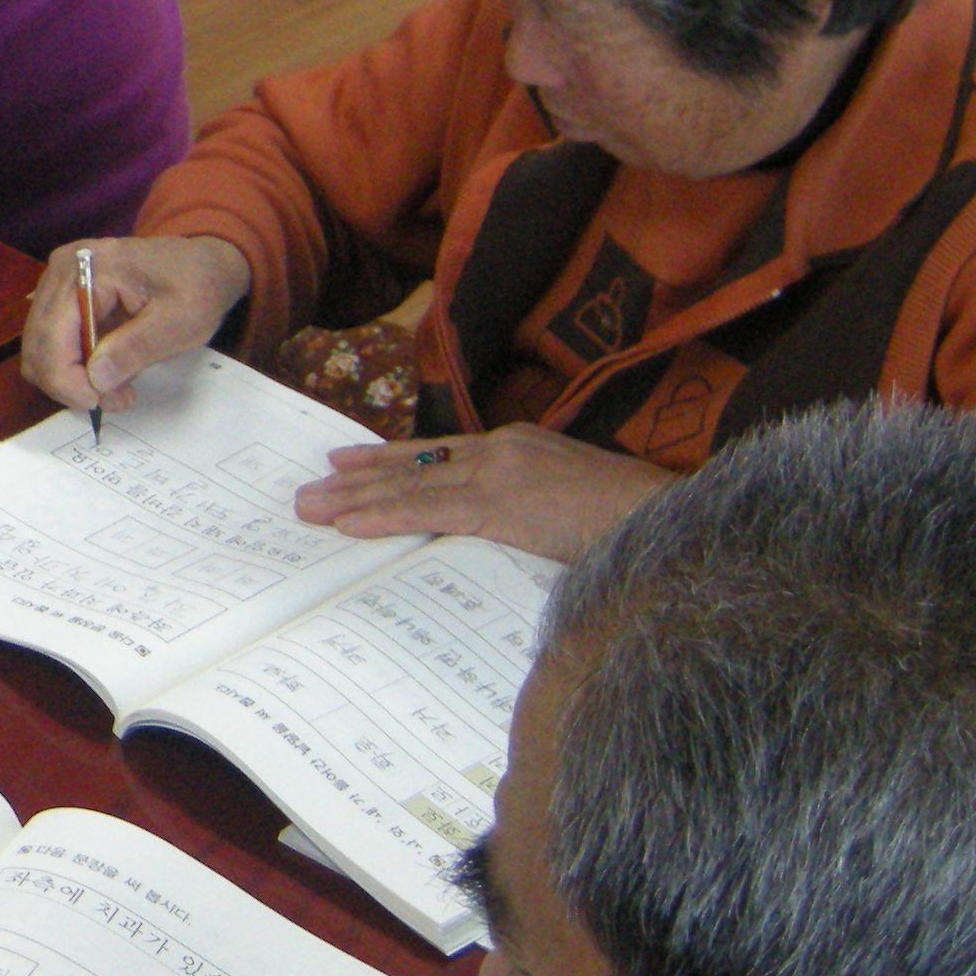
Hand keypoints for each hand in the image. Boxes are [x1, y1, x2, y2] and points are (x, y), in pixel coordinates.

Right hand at [21, 234, 249, 415]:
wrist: (201, 263)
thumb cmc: (197, 286)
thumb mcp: (182, 321)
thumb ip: (138, 346)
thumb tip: (96, 379)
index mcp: (88, 267)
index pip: (52, 334)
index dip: (67, 379)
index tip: (103, 402)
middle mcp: (61, 271)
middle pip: (37, 345)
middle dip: (70, 384)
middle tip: (118, 398)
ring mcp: (57, 283)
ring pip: (39, 350)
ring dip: (70, 379)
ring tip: (117, 386)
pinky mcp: (61, 298)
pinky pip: (50, 344)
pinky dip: (72, 368)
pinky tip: (107, 370)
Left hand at [294, 421, 673, 559]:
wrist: (664, 515)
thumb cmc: (632, 517)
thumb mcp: (574, 501)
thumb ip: (535, 507)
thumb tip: (512, 529)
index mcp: (519, 446)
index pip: (440, 453)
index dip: (391, 460)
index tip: (351, 463)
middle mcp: (501, 450)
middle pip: (415, 465)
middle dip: (360, 479)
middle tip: (312, 487)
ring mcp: (498, 473)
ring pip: (410, 486)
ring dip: (356, 500)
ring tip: (310, 507)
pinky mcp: (500, 504)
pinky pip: (429, 511)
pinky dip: (385, 517)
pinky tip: (350, 525)